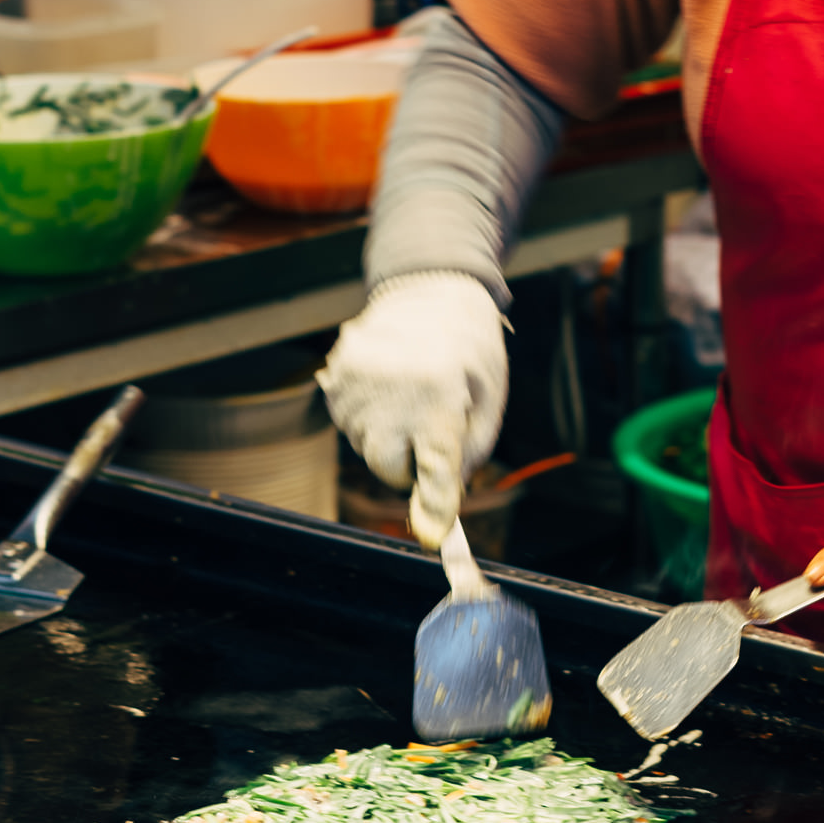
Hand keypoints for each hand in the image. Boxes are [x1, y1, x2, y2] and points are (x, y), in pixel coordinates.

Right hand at [318, 273, 507, 547]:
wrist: (431, 288)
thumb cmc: (469, 350)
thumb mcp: (488, 398)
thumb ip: (469, 452)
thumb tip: (441, 503)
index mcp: (440, 393)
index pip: (435, 464)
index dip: (435, 504)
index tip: (434, 534)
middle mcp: (393, 389)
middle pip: (386, 467)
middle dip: (406, 466)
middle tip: (426, 439)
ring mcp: (356, 382)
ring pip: (364, 446)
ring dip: (387, 438)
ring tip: (409, 397)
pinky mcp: (335, 376)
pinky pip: (346, 424)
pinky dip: (367, 419)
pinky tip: (388, 389)